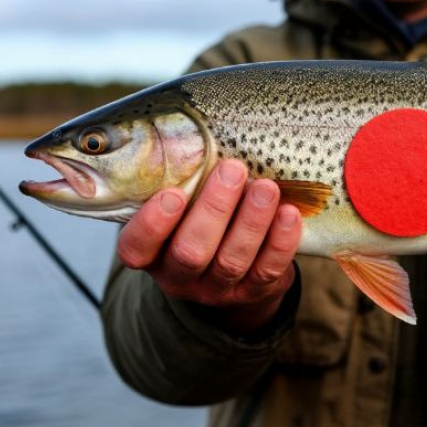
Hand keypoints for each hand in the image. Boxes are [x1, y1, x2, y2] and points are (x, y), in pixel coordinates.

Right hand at [117, 159, 301, 333]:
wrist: (239, 268)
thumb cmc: (203, 219)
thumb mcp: (184, 205)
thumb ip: (183, 182)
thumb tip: (200, 135)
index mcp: (153, 253)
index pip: (136, 249)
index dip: (151, 225)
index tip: (172, 193)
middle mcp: (179, 276)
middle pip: (190, 252)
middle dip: (214, 209)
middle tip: (233, 170)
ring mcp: (217, 289)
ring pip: (232, 260)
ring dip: (251, 221)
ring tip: (266, 187)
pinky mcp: (253, 292)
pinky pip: (267, 270)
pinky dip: (280, 241)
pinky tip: (289, 213)